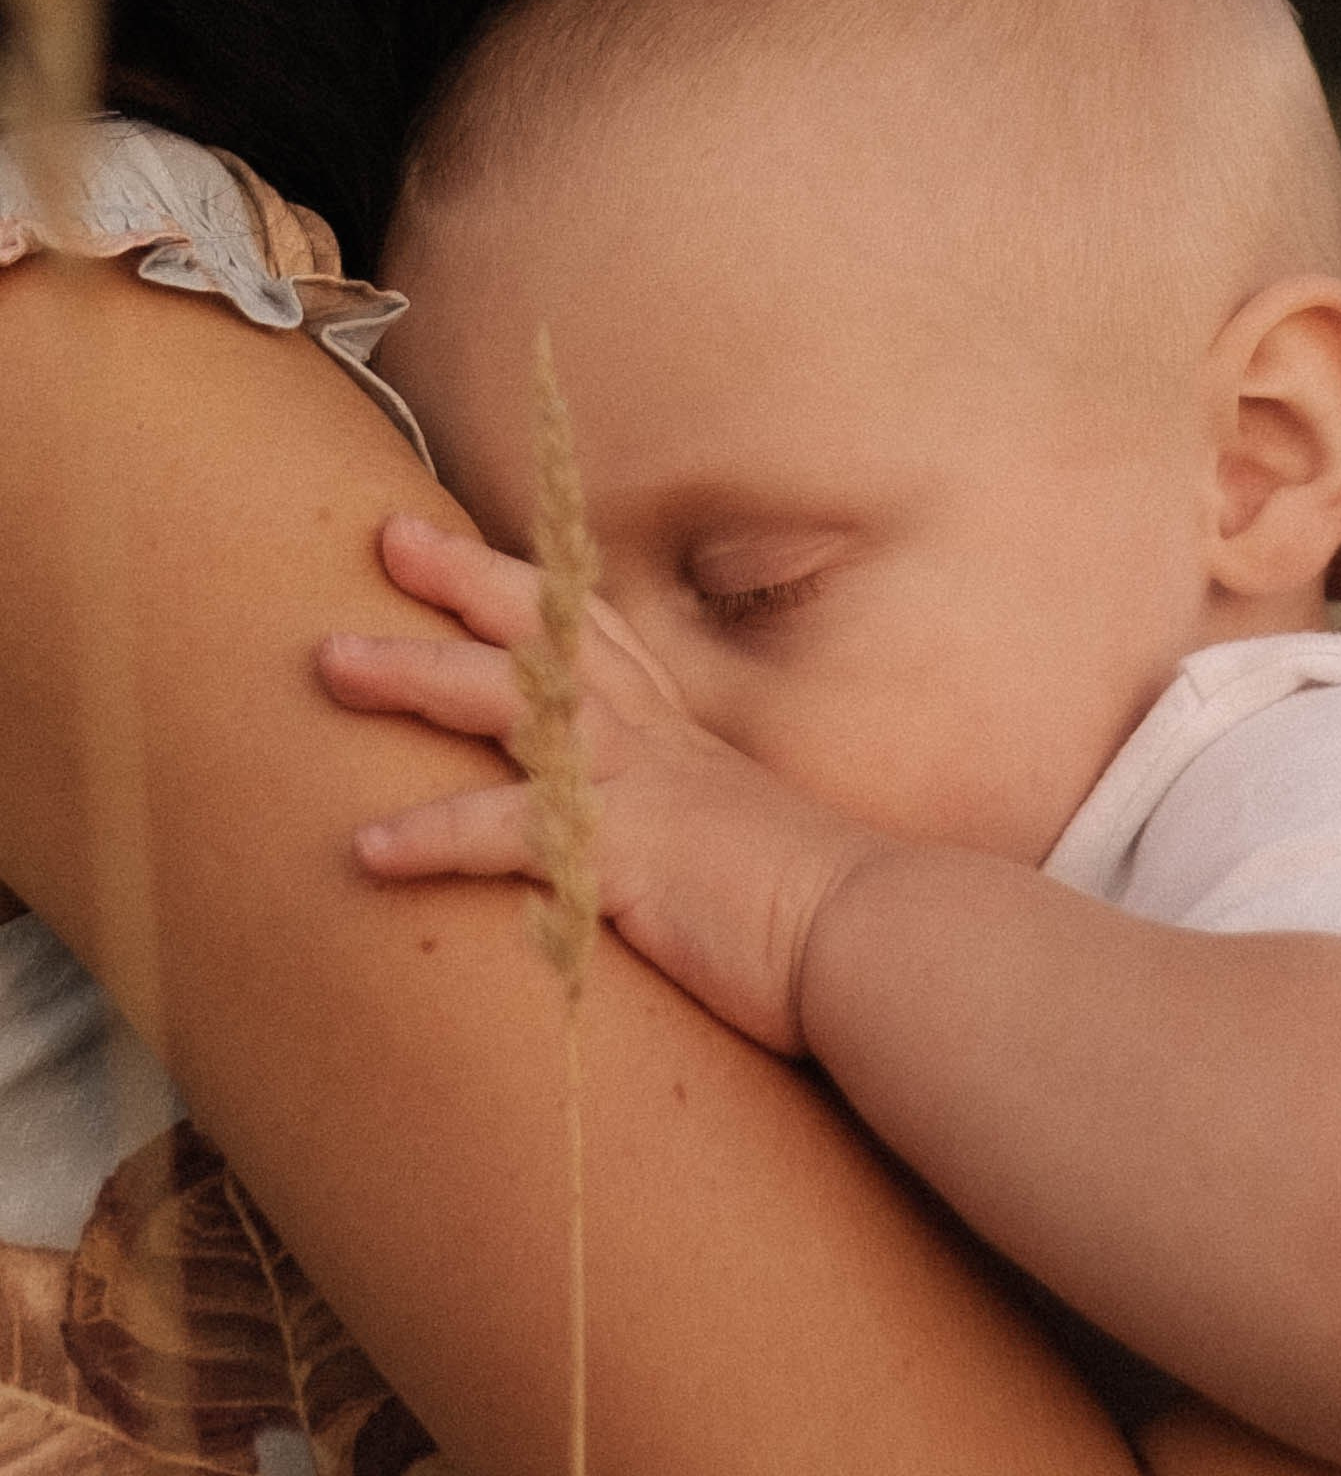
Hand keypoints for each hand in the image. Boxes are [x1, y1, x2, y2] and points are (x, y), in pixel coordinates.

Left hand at [317, 514, 869, 1052]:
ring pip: (510, 702)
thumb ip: (692, 835)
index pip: (598, 635)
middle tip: (386, 538)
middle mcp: (654, 745)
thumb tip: (667, 859)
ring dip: (415, 674)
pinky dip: (434, 836)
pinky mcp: (626, 852)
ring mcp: (638, 789)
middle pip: (545, 633)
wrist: (874, 938)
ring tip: (331, 662)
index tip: (465, 545)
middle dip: (462, 580)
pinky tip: (367, 847)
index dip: (528, 584)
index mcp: (680, 742)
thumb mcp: (743, 847)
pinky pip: (510, 835)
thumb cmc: (815, 913)